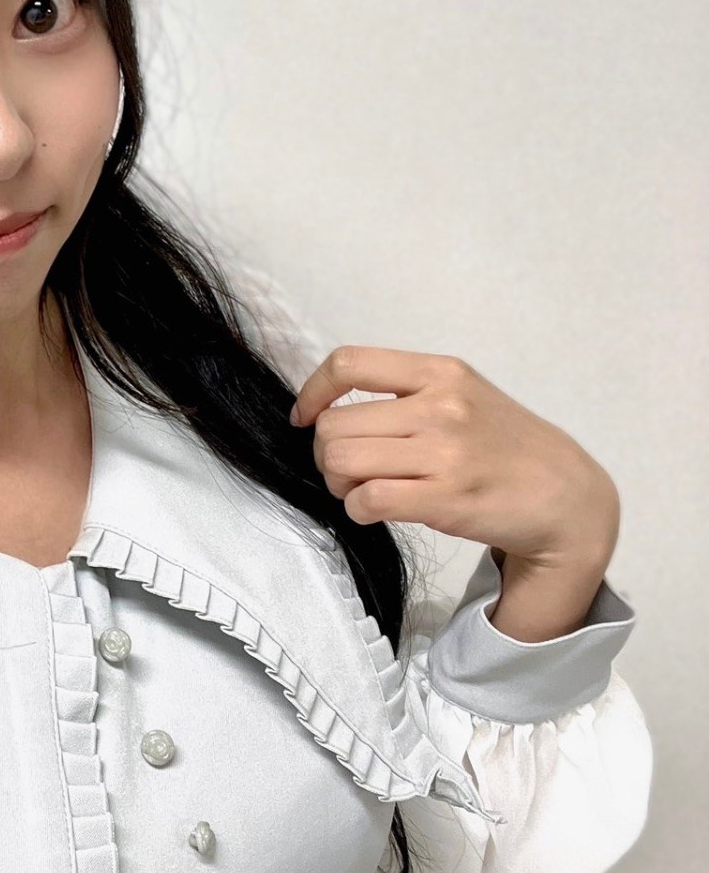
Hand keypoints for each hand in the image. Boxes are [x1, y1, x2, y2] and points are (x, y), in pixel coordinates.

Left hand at [289, 346, 620, 573]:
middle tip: (348, 470)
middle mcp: (442, 406)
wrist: (567, 497)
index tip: (305, 418)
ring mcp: (445, 452)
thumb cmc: (506, 447)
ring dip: (339, 482)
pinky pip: (366, 499)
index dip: (312, 392)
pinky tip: (375, 510)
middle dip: (326, 453)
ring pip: (341, 460)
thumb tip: (330, 406)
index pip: (349, 363)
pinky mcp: (446, 498)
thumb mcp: (464, 396)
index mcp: (441, 372)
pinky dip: (358, 509)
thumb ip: (407, 393)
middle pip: (334, 424)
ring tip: (362, 489)